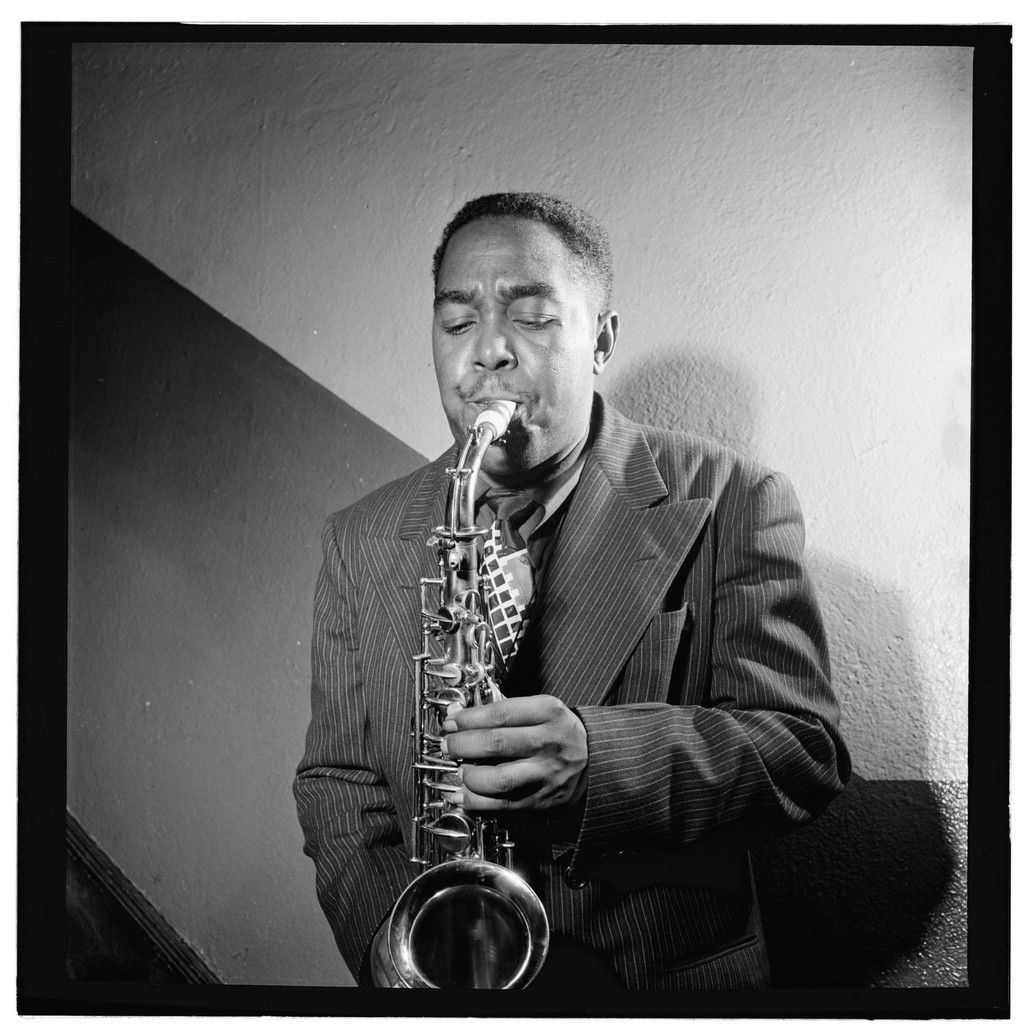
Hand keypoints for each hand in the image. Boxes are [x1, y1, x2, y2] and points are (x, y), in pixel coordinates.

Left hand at [440, 694, 588, 810]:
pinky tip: (462, 794)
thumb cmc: (558, 731)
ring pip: (499, 779)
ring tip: (458, 770)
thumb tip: (459, 717)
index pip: (501, 714)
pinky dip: (476, 801)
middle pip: (496, 744)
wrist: (593, 760)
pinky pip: (502, 804)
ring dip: (469, 775)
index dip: (469, 719)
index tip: (452, 722)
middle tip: (449, 745)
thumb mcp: (541, 709)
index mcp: (549, 713)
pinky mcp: (541, 799)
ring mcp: (546, 774)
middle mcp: (549, 743)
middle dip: (462, 745)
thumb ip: (504, 712)